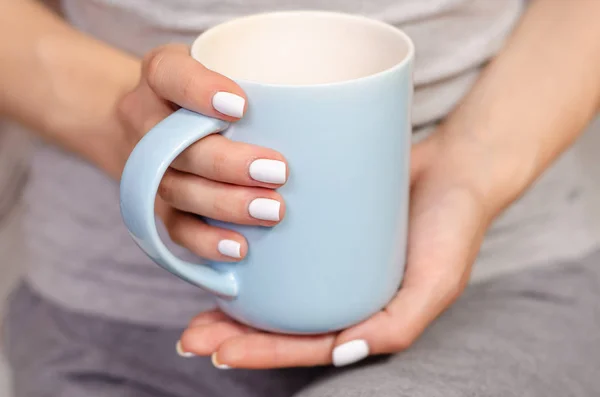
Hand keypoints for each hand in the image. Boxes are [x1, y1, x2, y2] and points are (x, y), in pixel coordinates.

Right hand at [117, 44, 288, 262]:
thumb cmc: (205, 91)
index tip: (242, 107)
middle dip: (228, 164)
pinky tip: (239, 248)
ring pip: (177, 190)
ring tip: (272, 211)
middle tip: (278, 173)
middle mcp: (145, 120)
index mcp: (161, 75)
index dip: (200, 92)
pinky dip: (206, 241)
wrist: (149, 119)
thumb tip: (334, 99)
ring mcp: (145, 167)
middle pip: (178, 146)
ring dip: (225, 204)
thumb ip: (259, 77)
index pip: (170, 75)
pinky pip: (174, 228)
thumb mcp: (223, 65)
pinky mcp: (155, 204)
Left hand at [177, 131, 497, 368]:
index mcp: (364, 315)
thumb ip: (398, 324)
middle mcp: (342, 291)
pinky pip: (284, 245)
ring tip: (194, 303)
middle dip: (235, 333)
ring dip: (234, 296)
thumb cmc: (453, 226)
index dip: (263, 353)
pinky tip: (219, 248)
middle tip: (191, 335)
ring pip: (276, 286)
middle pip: (282, 321)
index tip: (218, 352)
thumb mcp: (438, 281)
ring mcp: (330, 258)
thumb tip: (343, 354)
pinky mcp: (323, 223)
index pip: (308, 344)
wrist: (457, 166)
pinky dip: (252, 251)